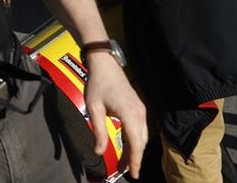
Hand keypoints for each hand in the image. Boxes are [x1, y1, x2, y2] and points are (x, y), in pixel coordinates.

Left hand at [83, 54, 147, 178]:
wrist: (105, 64)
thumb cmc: (97, 84)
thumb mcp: (94, 108)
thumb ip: (98, 131)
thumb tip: (99, 152)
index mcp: (129, 114)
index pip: (135, 143)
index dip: (134, 161)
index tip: (133, 174)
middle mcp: (140, 113)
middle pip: (141, 142)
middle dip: (135, 159)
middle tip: (128, 173)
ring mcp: (141, 110)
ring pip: (142, 136)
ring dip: (135, 150)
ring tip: (126, 163)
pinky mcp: (139, 108)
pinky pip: (140, 129)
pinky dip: (136, 140)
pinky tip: (128, 147)